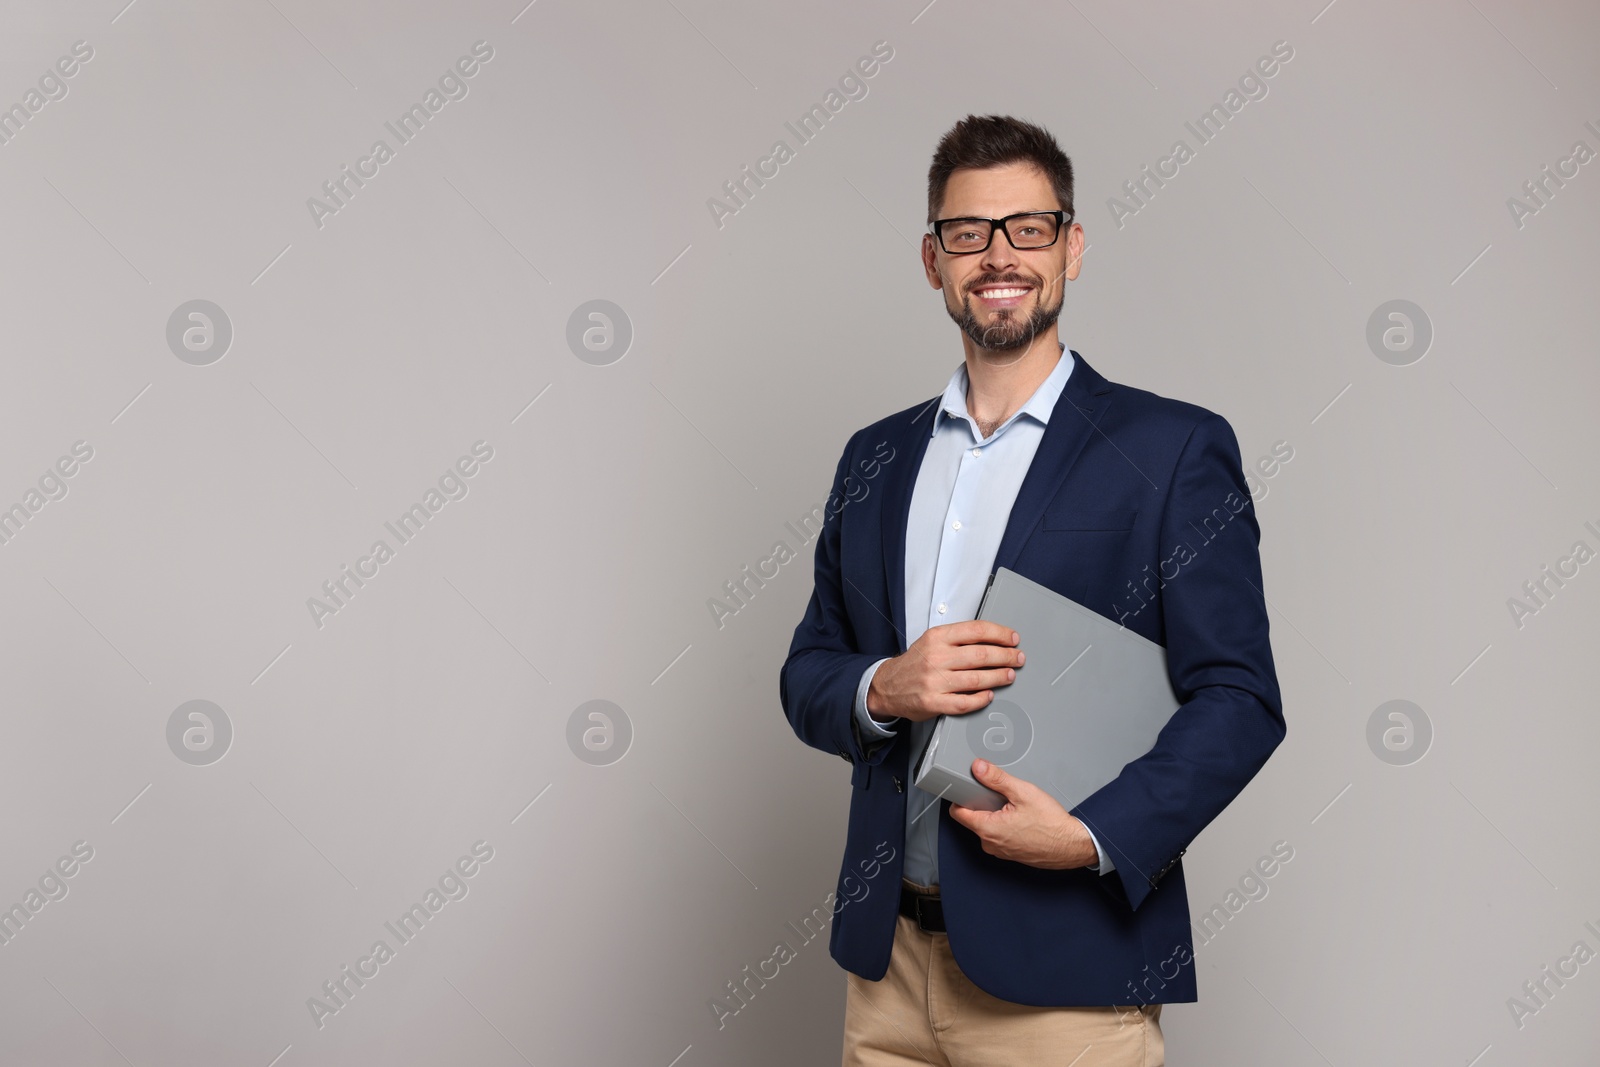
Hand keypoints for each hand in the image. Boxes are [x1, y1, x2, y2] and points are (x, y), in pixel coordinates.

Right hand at [866, 620, 1023, 723]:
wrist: (887, 685)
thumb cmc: (915, 663)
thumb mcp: (931, 640)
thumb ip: (958, 638)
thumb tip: (993, 639)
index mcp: (937, 637)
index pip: (976, 630)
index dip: (1000, 634)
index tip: (1013, 639)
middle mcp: (936, 658)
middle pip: (981, 655)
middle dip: (1006, 656)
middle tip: (1017, 658)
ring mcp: (934, 682)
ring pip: (977, 679)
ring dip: (999, 677)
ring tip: (1009, 675)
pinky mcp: (933, 702)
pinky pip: (965, 702)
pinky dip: (981, 699)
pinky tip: (989, 695)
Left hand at [947, 758, 1098, 869]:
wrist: (1073, 845)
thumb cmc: (1052, 824)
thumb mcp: (1023, 792)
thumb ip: (997, 778)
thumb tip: (979, 768)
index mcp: (988, 829)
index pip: (957, 812)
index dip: (960, 796)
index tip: (967, 787)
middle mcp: (990, 844)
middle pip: (973, 818)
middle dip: (983, 804)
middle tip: (1001, 796)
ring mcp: (1000, 851)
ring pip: (987, 827)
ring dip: (995, 815)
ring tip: (1015, 808)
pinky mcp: (1010, 854)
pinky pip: (999, 836)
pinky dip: (1005, 826)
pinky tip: (1022, 819)